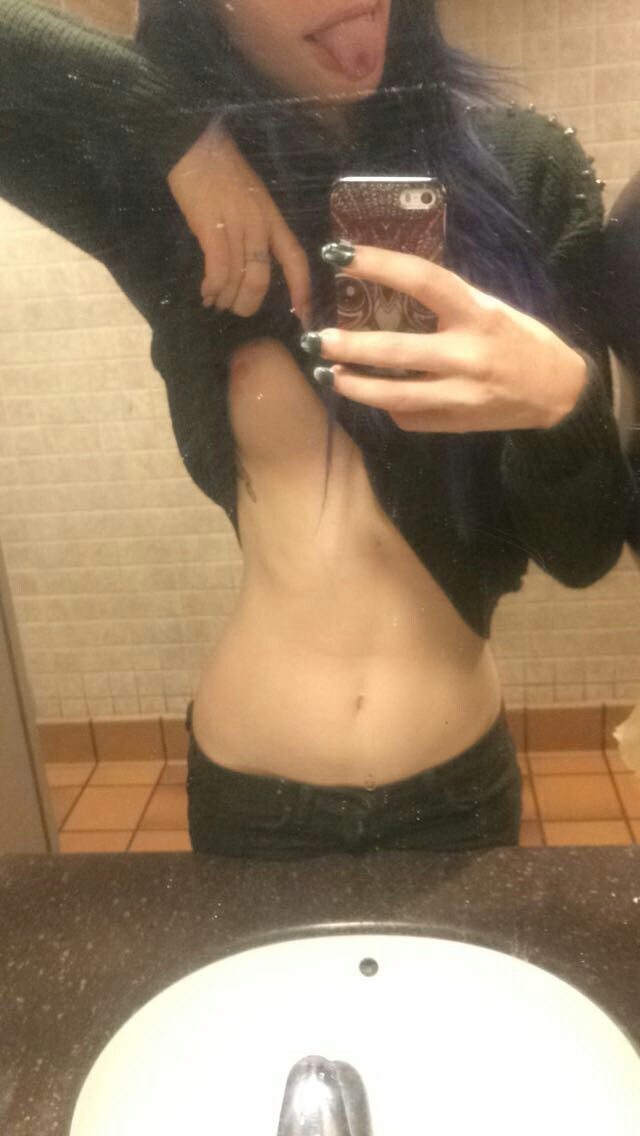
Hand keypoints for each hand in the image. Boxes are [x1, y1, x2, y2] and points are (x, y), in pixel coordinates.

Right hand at [167, 123, 311, 324]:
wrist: (197, 146)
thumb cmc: (223, 174)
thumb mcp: (252, 201)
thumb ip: (257, 231)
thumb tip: (251, 267)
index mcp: (273, 220)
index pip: (295, 259)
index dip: (302, 289)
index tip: (303, 315)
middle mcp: (259, 225)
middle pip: (262, 279)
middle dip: (247, 303)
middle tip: (234, 308)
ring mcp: (236, 225)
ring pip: (238, 278)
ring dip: (225, 297)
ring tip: (214, 301)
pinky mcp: (211, 226)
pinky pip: (218, 268)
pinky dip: (212, 286)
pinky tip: (206, 292)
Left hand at [312, 243, 587, 432]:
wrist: (557, 392)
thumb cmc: (520, 341)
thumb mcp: (490, 309)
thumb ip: (446, 304)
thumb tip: (387, 294)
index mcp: (478, 314)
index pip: (422, 280)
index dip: (379, 264)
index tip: (340, 254)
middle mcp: (468, 356)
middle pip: (396, 351)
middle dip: (349, 346)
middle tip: (316, 338)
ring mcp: (460, 395)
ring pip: (395, 395)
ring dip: (355, 386)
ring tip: (327, 373)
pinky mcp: (455, 423)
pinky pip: (409, 416)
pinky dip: (385, 405)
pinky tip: (368, 395)